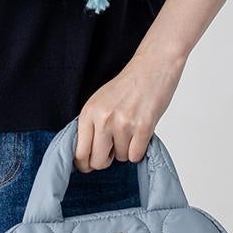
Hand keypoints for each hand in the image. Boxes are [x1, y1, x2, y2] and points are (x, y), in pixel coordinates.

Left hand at [73, 47, 184, 171]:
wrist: (153, 66)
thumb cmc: (128, 85)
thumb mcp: (99, 102)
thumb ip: (91, 125)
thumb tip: (86, 154)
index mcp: (88, 113)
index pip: (79, 152)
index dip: (84, 164)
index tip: (88, 166)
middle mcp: (103, 119)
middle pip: (97, 161)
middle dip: (105, 161)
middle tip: (111, 151)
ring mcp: (123, 124)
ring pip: (120, 158)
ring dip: (126, 150)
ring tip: (131, 130)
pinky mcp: (143, 127)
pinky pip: (135, 156)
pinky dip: (139, 150)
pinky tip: (140, 134)